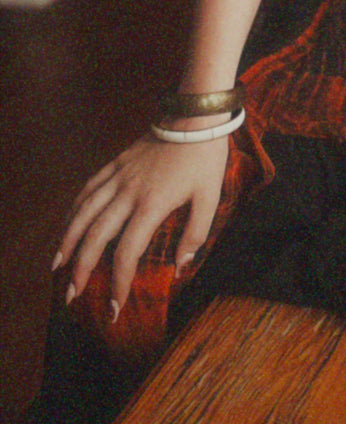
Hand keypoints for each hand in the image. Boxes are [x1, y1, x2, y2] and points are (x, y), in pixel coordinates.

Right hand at [53, 132, 228, 316]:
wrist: (195, 117)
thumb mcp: (210, 197)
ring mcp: (119, 176)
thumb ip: (195, 234)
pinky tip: (68, 223)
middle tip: (72, 295)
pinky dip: (74, 209)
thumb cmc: (205, 159)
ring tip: (57, 266)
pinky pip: (88, 188)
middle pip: (95, 236)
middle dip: (81, 269)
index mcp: (152, 205)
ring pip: (84, 212)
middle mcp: (128, 193)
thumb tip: (180, 268)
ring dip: (67, 240)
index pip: (127, 252)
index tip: (114, 306)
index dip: (118, 282)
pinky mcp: (116, 163)